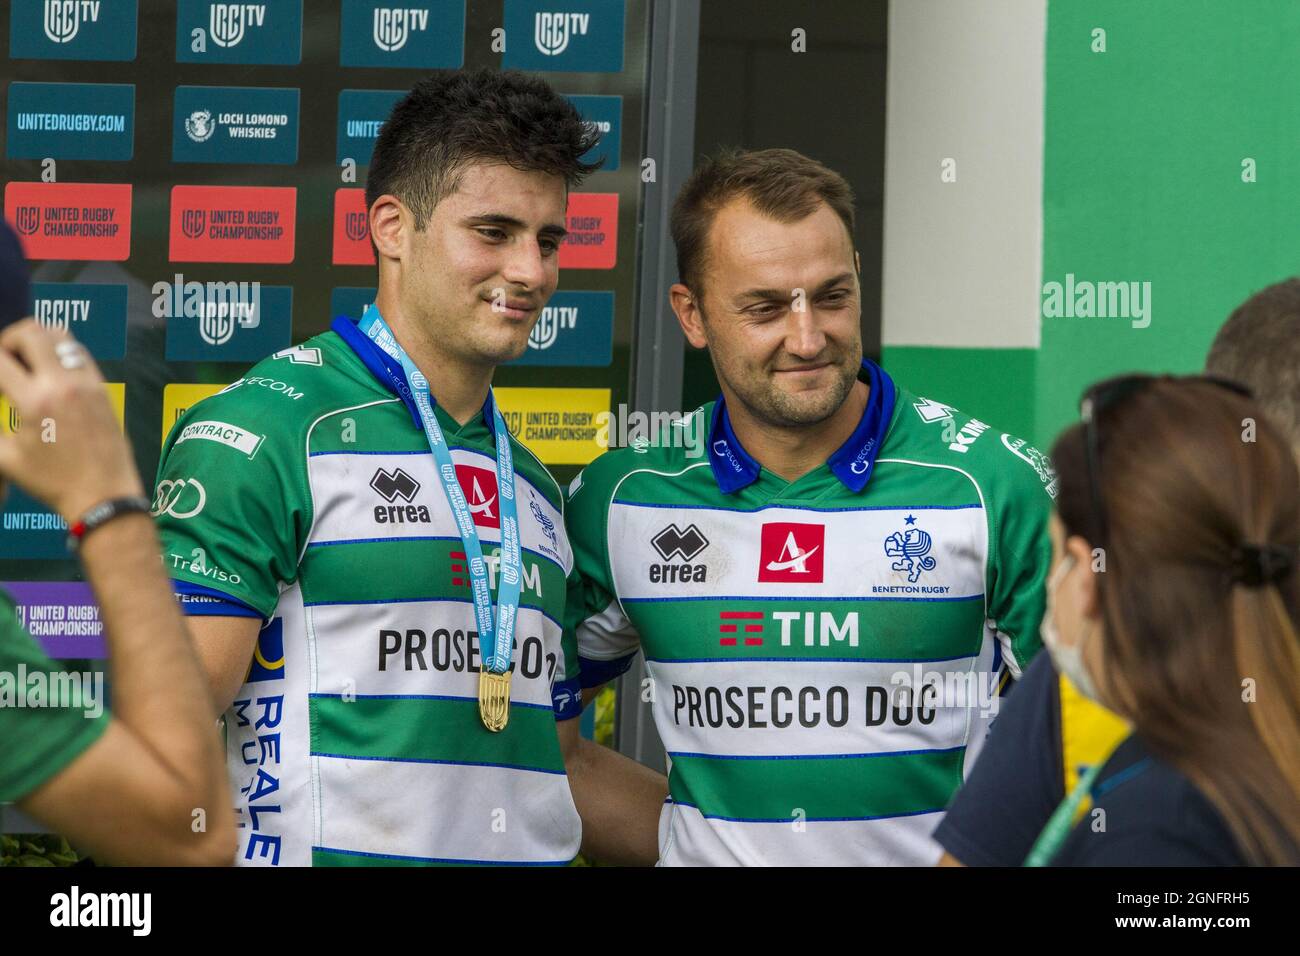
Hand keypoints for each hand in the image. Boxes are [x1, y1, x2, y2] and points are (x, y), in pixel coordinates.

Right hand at [0, 320, 142, 521]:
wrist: (103, 495)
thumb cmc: (53, 481)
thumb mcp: (6, 457)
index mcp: (35, 401)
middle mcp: (63, 384)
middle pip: (31, 331)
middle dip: (8, 339)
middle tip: (2, 360)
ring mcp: (88, 382)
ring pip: (60, 335)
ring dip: (37, 340)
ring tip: (25, 362)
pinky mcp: (103, 388)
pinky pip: (79, 353)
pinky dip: (59, 353)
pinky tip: (50, 374)